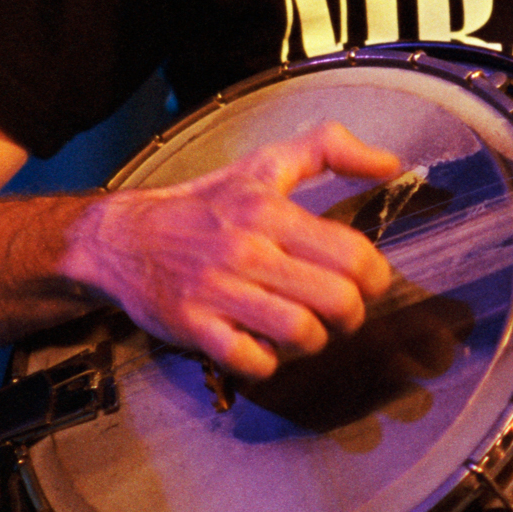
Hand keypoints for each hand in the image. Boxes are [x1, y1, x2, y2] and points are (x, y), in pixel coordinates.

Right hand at [62, 121, 402, 381]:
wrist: (122, 237)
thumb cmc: (206, 202)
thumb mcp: (266, 163)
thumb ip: (330, 150)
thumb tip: (391, 164)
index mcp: (270, 210)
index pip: (351, 254)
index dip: (375, 277)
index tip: (370, 282)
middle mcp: (246, 250)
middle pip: (335, 299)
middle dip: (353, 314)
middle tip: (345, 312)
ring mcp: (217, 290)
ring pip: (300, 333)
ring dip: (315, 340)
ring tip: (309, 330)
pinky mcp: (193, 326)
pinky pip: (251, 360)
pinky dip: (269, 361)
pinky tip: (266, 345)